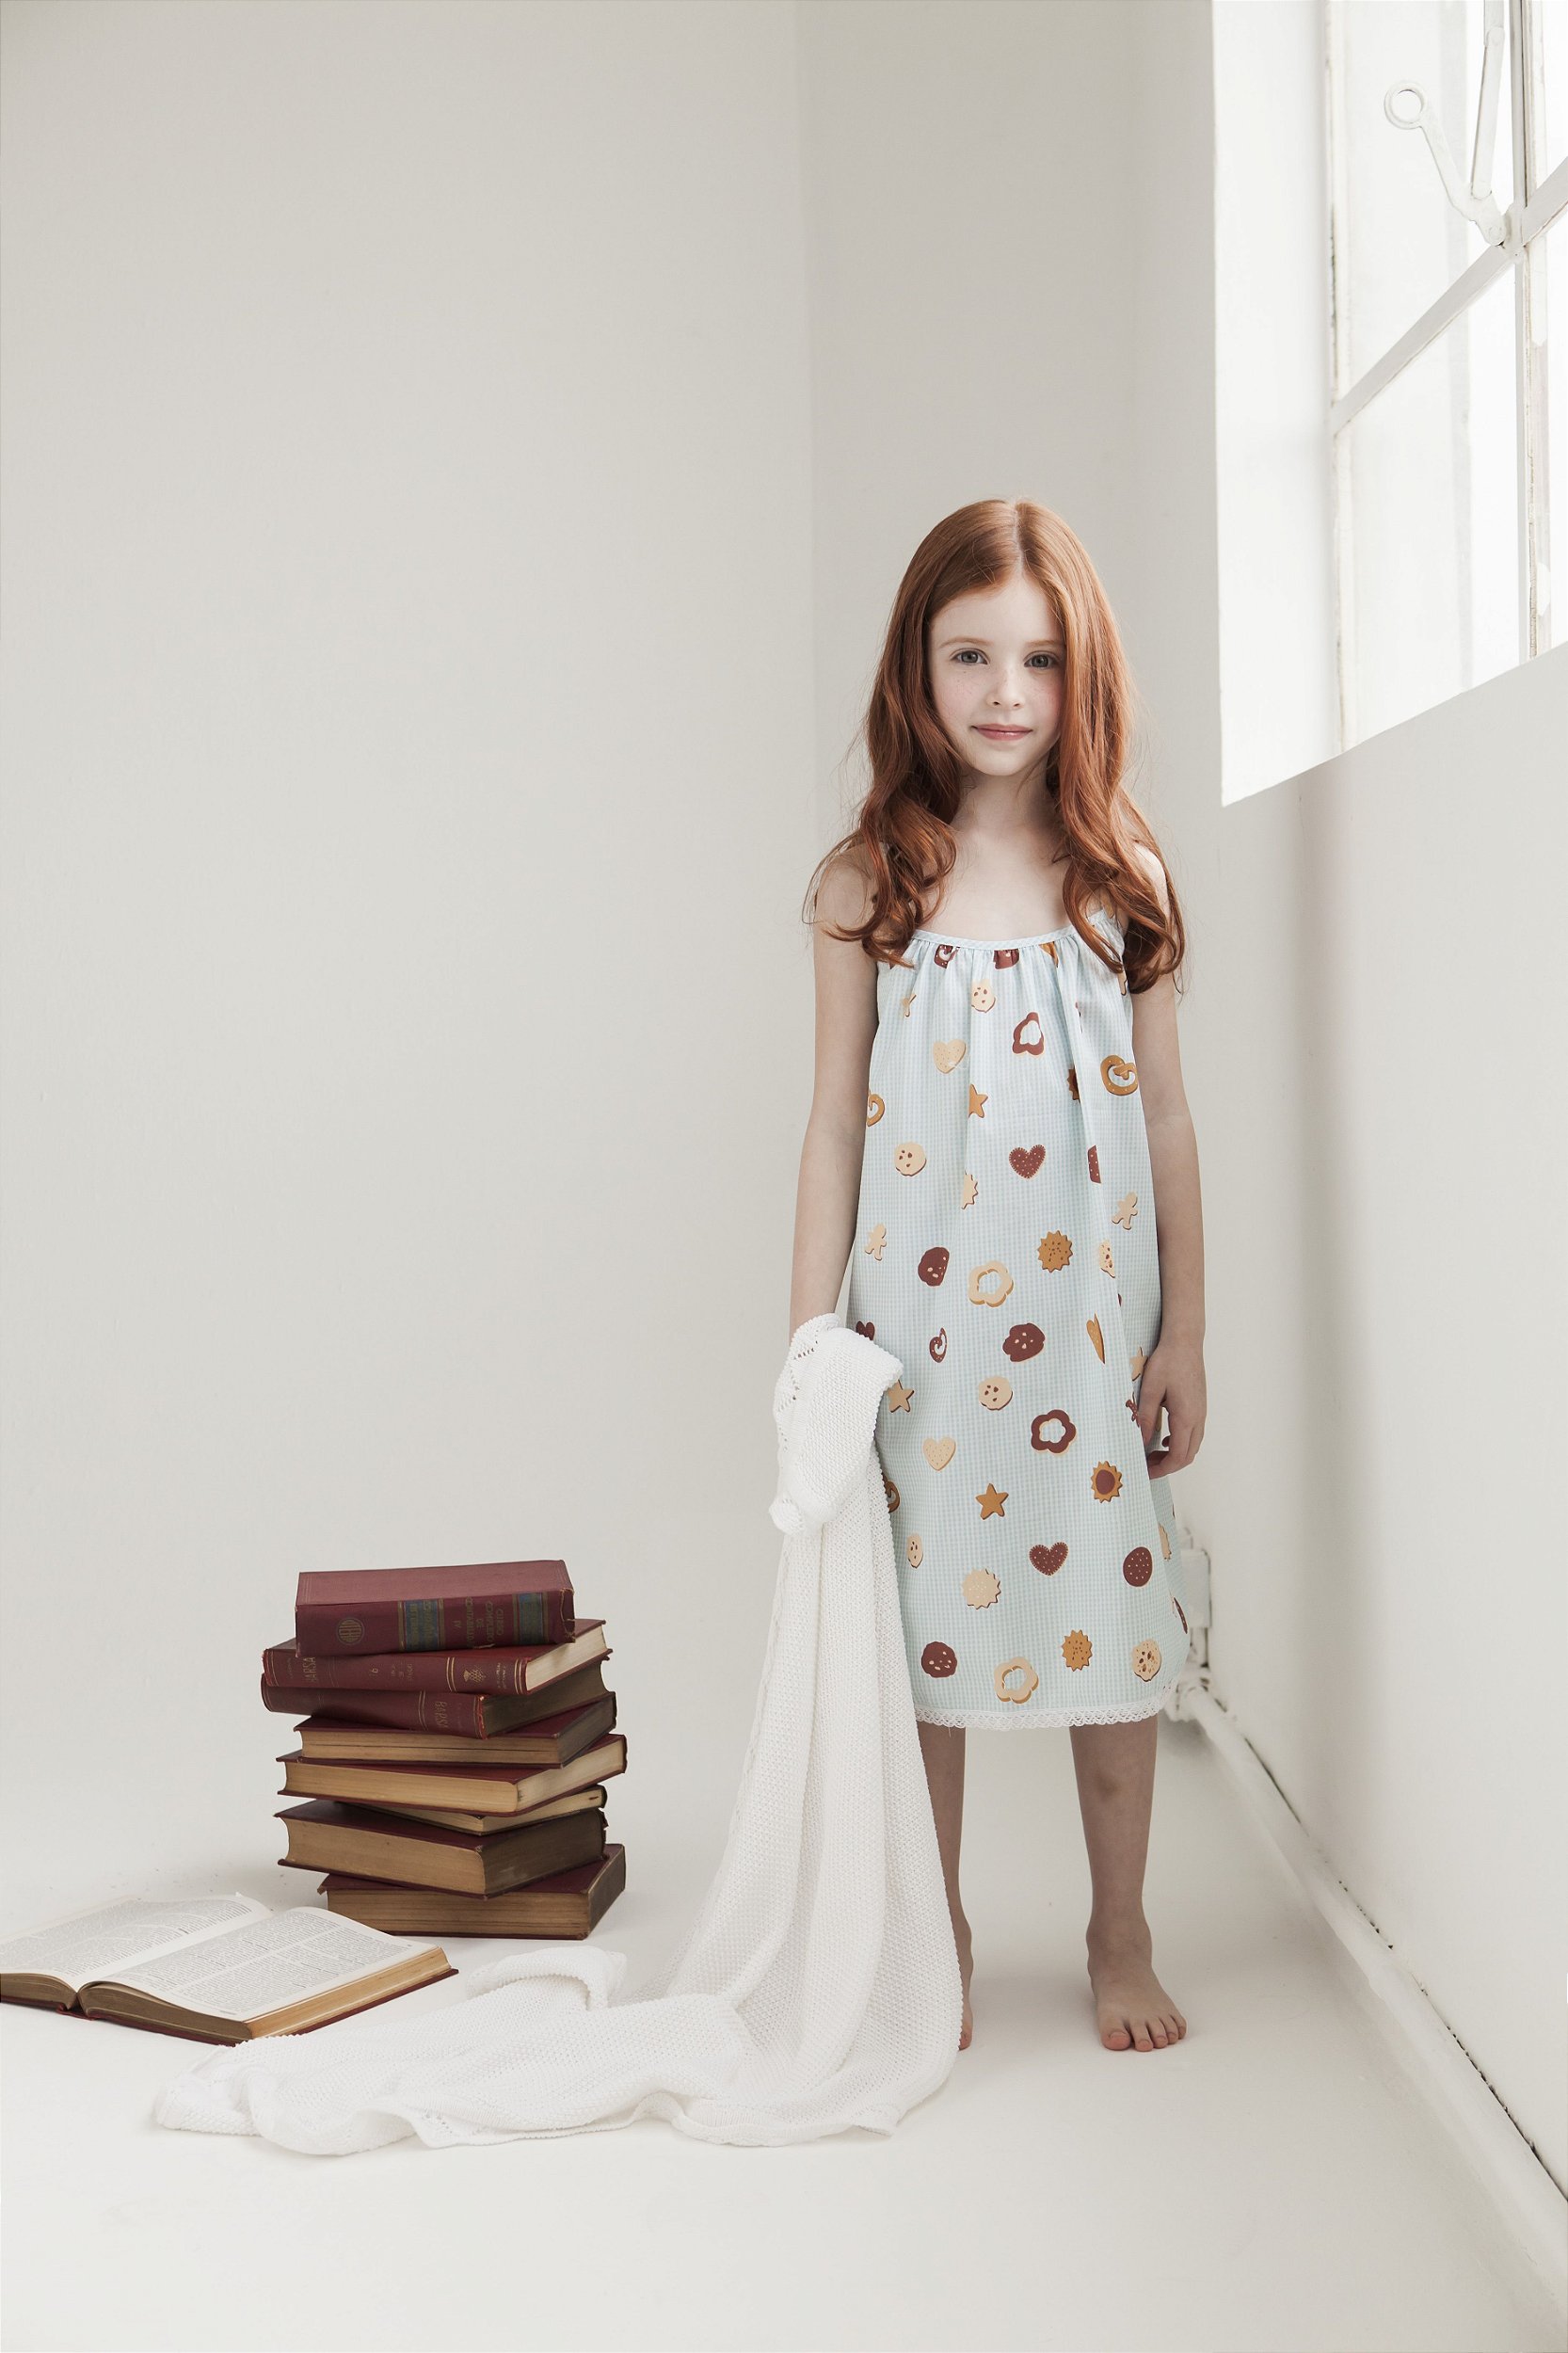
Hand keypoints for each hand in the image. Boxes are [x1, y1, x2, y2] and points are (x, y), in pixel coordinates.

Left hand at [1133, 1334, 1204, 1476]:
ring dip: (1173, 1455)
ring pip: (1192, 1446)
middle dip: (1167, 1466)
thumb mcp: (1150, 1389)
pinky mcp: (1199, 1407)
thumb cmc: (1167, 1361)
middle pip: (1187, 1456)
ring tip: (1151, 1455)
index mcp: (1186, 1417)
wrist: (1185, 1342)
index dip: (1161, 1469)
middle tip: (1145, 1466)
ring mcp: (1201, 1413)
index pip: (1177, 1456)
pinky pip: (1193, 1434)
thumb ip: (1146, 1417)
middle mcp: (1198, 1418)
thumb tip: (1140, 1441)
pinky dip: (1179, 1443)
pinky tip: (1163, 1439)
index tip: (1144, 1471)